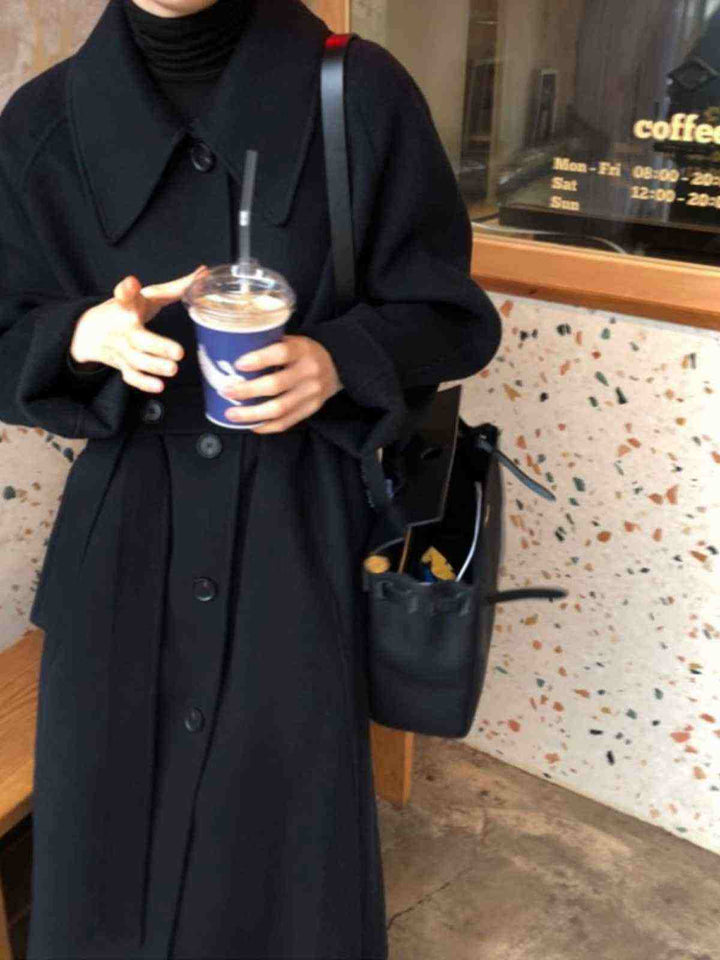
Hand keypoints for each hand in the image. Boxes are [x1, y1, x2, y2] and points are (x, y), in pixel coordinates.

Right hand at [69, 265, 208, 392]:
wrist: (88, 331)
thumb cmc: (127, 310)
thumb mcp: (147, 296)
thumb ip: (176, 287)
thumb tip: (205, 272)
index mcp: (128, 306)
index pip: (124, 296)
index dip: (126, 290)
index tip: (129, 285)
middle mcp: (123, 328)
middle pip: (138, 338)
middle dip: (157, 346)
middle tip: (179, 352)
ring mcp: (121, 348)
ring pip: (136, 360)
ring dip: (154, 366)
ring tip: (173, 369)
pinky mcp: (121, 364)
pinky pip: (130, 376)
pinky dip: (143, 383)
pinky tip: (159, 386)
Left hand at [222, 334, 342, 432]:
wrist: (337, 366)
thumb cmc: (304, 353)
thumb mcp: (293, 341)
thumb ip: (270, 346)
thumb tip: (232, 352)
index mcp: (303, 350)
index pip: (281, 353)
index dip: (259, 359)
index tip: (238, 364)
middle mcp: (309, 372)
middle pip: (276, 385)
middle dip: (248, 391)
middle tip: (226, 391)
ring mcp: (311, 394)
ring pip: (279, 409)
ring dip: (252, 414)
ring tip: (232, 414)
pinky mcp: (311, 409)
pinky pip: (286, 422)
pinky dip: (266, 426)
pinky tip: (251, 425)